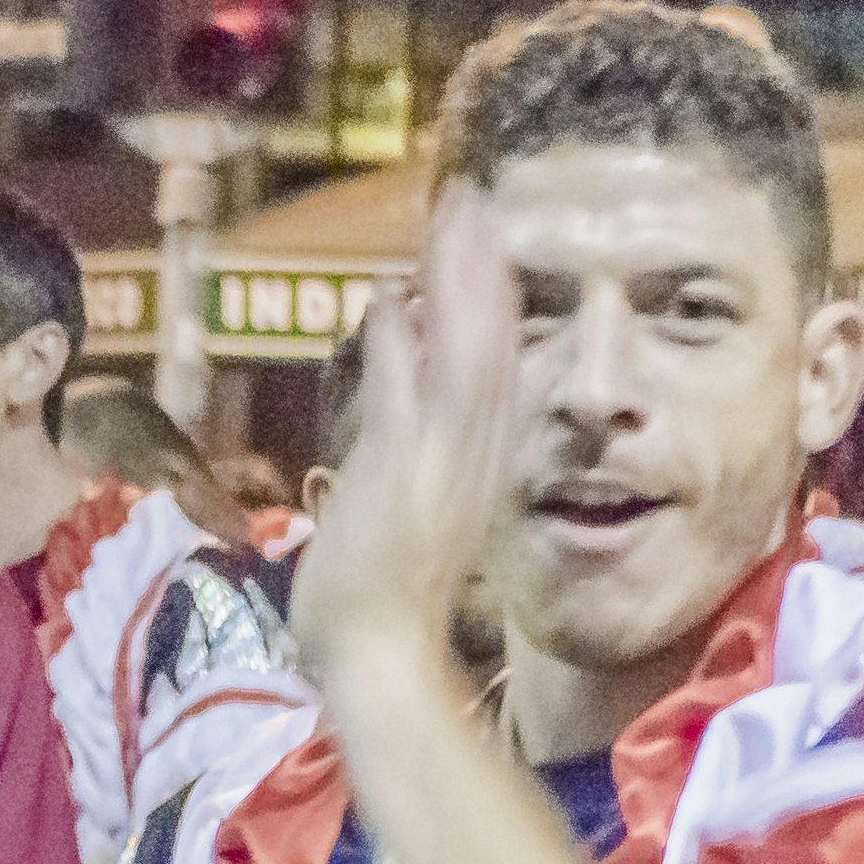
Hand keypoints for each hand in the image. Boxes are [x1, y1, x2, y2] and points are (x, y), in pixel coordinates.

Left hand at [287, 185, 516, 692]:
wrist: (378, 664)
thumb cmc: (374, 613)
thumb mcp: (391, 523)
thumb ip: (394, 468)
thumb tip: (384, 437)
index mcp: (469, 472)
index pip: (486, 374)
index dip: (488, 306)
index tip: (481, 246)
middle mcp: (467, 460)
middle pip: (486, 348)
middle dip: (482, 273)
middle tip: (475, 199)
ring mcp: (439, 463)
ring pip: (464, 355)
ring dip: (460, 283)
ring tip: (461, 212)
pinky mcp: (404, 471)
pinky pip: (418, 390)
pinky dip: (414, 340)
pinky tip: (402, 287)